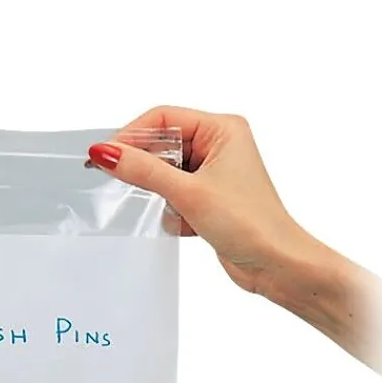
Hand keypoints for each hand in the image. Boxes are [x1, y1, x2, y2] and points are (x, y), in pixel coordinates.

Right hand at [88, 106, 381, 376]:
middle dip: (147, 168)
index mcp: (222, 129)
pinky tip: (186, 224)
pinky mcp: (209, 198)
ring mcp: (214, 172)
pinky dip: (172, 209)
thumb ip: (143, 171)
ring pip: (165, 172)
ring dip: (162, 193)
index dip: (131, 135)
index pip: (163, 118)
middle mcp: (220, 145)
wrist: (277, 264)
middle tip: (121, 182)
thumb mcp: (188, 193)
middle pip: (162, 144)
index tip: (105, 155)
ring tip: (175, 209)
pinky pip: (173, 194)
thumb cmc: (251, 224)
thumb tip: (106, 153)